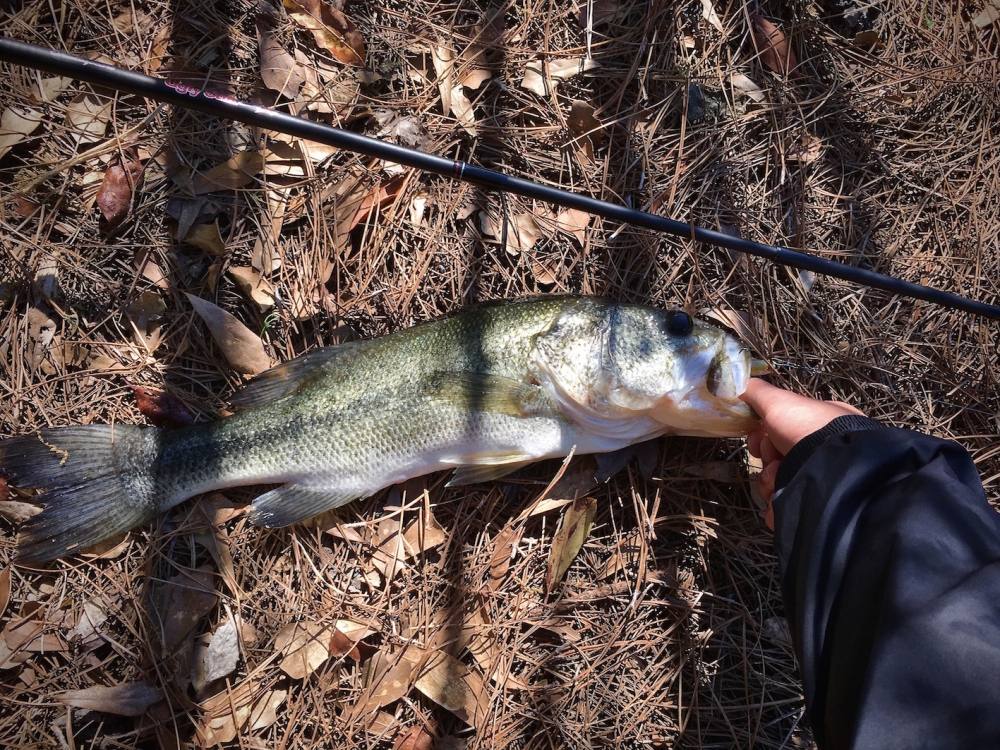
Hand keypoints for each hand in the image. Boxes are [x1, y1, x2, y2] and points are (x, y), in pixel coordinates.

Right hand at [740, 379, 863, 528]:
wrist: (834, 468)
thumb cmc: (808, 428)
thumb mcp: (780, 401)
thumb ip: (757, 392)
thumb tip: (737, 385)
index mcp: (820, 427)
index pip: (780, 431)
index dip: (762, 436)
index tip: (756, 439)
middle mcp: (822, 454)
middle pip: (775, 459)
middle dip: (768, 461)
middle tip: (774, 460)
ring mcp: (819, 481)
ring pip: (777, 485)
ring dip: (770, 482)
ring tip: (781, 481)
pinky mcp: (814, 507)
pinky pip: (783, 509)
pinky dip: (776, 507)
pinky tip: (781, 501)